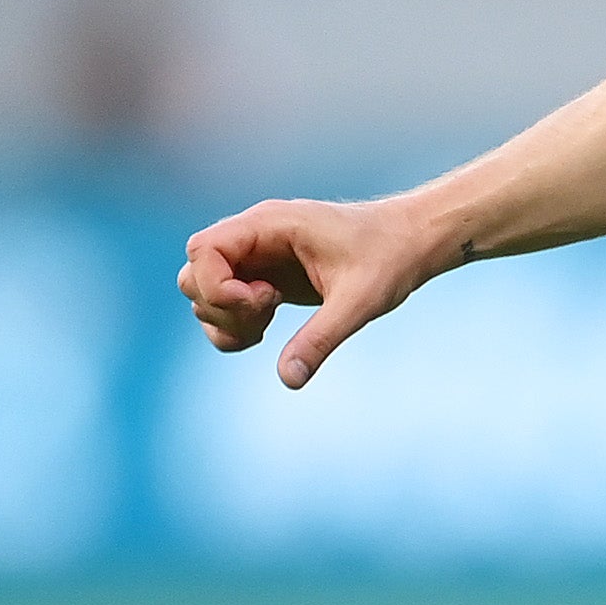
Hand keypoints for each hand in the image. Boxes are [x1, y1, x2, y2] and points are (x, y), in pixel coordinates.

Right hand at [176, 195, 440, 388]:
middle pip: (194, 274)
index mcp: (270, 224)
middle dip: (221, 307)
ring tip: (270, 323)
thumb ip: (320, 339)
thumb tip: (287, 380)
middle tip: (268, 314)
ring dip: (226, 319)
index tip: (264, 303)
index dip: (217, 286)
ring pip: (204, 292)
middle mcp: (255, 236)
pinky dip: (234, 324)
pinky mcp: (264, 276)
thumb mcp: (359, 303)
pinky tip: (267, 329)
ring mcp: (257, 257)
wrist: (411, 243)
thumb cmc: (390, 259)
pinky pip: (224, 303)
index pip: (202, 249)